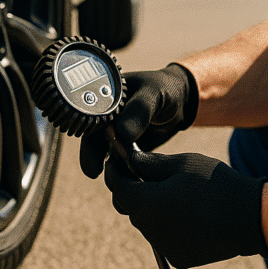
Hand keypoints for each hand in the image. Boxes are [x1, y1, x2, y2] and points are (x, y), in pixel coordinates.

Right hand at [79, 64, 197, 177]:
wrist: (181, 101)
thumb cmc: (166, 89)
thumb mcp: (154, 93)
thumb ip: (139, 110)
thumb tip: (120, 134)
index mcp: (106, 95)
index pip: (88, 113)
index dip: (86, 131)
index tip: (91, 146)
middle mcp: (105, 114)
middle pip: (91, 135)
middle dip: (91, 154)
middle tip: (93, 171)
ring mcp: (113, 131)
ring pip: (102, 151)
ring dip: (104, 164)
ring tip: (112, 179)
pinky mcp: (124, 147)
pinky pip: (117, 160)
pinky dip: (119, 169)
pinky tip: (125, 179)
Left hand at [104, 149, 267, 268]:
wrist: (249, 217)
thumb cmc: (216, 183)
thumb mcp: (182, 163)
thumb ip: (150, 164)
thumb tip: (130, 160)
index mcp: (148, 203)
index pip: (118, 188)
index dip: (116, 172)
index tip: (118, 161)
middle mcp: (151, 229)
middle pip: (130, 207)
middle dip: (134, 190)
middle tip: (146, 173)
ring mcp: (164, 246)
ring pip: (148, 223)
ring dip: (152, 208)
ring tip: (174, 192)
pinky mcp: (178, 257)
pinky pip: (164, 237)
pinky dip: (168, 225)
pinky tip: (187, 212)